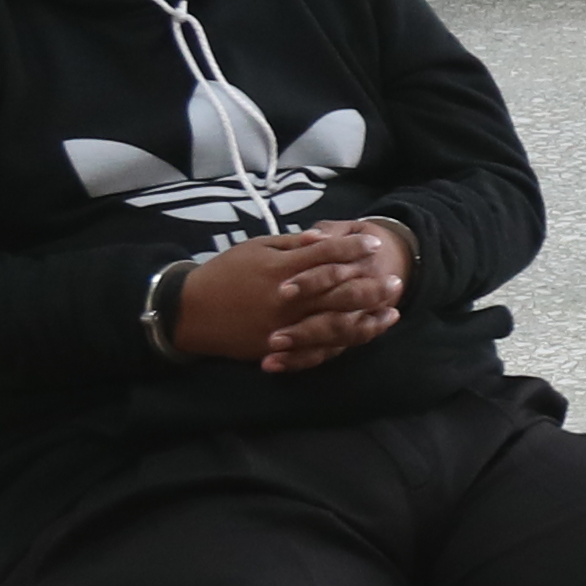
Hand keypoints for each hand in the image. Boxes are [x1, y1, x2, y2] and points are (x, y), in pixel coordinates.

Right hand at [167, 226, 405, 369]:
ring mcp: (284, 326)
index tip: (374, 243)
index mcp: (281, 269)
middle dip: (371, 286)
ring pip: (335, 324)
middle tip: (396, 280)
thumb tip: (322, 238)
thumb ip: (290, 246)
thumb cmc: (224, 274)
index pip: (326, 256)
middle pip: (339, 292)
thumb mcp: (255, 249)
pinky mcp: (279, 348)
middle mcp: (286, 299)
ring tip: (392, 312)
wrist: (189, 312)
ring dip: (367, 318)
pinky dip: (343, 343)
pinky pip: (317, 348)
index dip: (353, 248)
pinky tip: (362, 337)